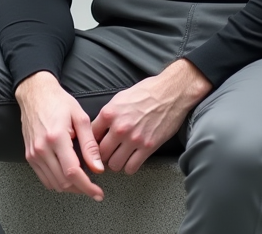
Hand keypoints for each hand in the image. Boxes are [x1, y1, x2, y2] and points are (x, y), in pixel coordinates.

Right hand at [14, 71, 104, 200]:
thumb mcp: (80, 118)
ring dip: (70, 188)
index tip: (98, 193)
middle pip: (63, 182)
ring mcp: (33, 154)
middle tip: (94, 189)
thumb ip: (90, 144)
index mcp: (56, 138)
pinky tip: (69, 178)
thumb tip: (98, 167)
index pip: (72, 172)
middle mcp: (42, 149)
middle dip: (81, 189)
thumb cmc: (58, 102)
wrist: (35, 94)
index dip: (87, 186)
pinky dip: (58, 183)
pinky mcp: (29, 156)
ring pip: (53, 184)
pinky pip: (44, 178)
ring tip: (83, 184)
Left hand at [91, 59, 211, 174]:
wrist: (171, 93)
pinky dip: (129, 167)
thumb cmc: (146, 93)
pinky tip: (132, 159)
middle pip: (100, 154)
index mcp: (109, 113)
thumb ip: (108, 115)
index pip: (90, 137)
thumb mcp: (120, 98)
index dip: (91, 143)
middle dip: (102, 156)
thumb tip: (97, 129)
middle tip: (107, 154)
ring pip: (114, 164)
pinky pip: (131, 167)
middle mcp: (119, 128)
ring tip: (120, 157)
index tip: (94, 146)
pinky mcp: (148, 147)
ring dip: (115, 163)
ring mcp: (134, 139)